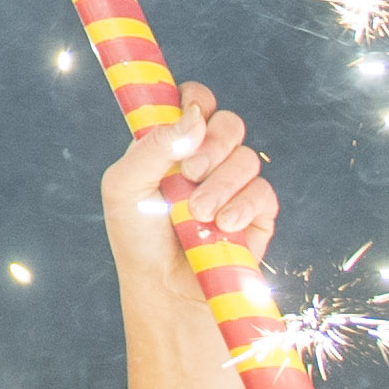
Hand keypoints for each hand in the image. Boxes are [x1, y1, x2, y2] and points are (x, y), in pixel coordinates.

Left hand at [103, 87, 276, 266]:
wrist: (164, 288)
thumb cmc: (137, 236)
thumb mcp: (125, 186)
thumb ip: (154, 146)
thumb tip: (195, 117)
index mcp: (171, 143)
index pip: (193, 101)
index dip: (196, 100)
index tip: (190, 114)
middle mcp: (205, 159)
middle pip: (227, 122)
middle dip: (213, 142)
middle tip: (191, 172)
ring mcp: (232, 184)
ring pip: (246, 157)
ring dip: (222, 183)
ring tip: (198, 213)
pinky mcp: (256, 213)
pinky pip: (263, 192)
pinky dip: (243, 206)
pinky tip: (223, 226)